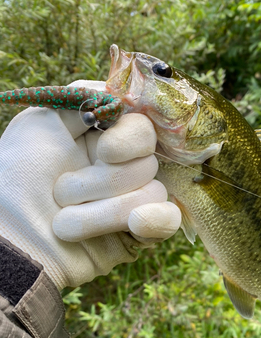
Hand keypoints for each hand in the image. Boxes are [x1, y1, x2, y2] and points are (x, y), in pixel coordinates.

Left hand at [0, 80, 180, 289]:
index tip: (105, 150)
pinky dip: (155, 221)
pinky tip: (135, 224)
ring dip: (106, 210)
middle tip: (62, 193)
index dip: (130, 139)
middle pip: (148, 162)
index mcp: (103, 140)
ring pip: (153, 192)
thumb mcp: (42, 123)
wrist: (8, 238)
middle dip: (103, 181)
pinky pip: (168, 221)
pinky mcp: (138, 235)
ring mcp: (132, 202)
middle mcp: (121, 168)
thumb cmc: (18, 177)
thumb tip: (125, 99)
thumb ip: (86, 100)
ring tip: (65, 223)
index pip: (144, 128)